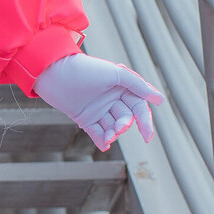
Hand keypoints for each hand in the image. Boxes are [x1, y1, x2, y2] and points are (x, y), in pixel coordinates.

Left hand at [32, 53, 163, 152]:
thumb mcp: (116, 73)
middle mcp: (111, 99)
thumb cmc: (86, 69)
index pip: (138, 106)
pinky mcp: (84, 118)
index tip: (147, 135)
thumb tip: (159, 99)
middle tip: (119, 128)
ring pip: (112, 126)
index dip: (144, 121)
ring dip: (113, 134)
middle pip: (126, 117)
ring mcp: (98, 109)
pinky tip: (104, 145)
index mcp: (121, 87)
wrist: (54, 72)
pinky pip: (97, 133)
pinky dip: (102, 140)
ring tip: (109, 136)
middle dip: (125, 125)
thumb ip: (138, 86)